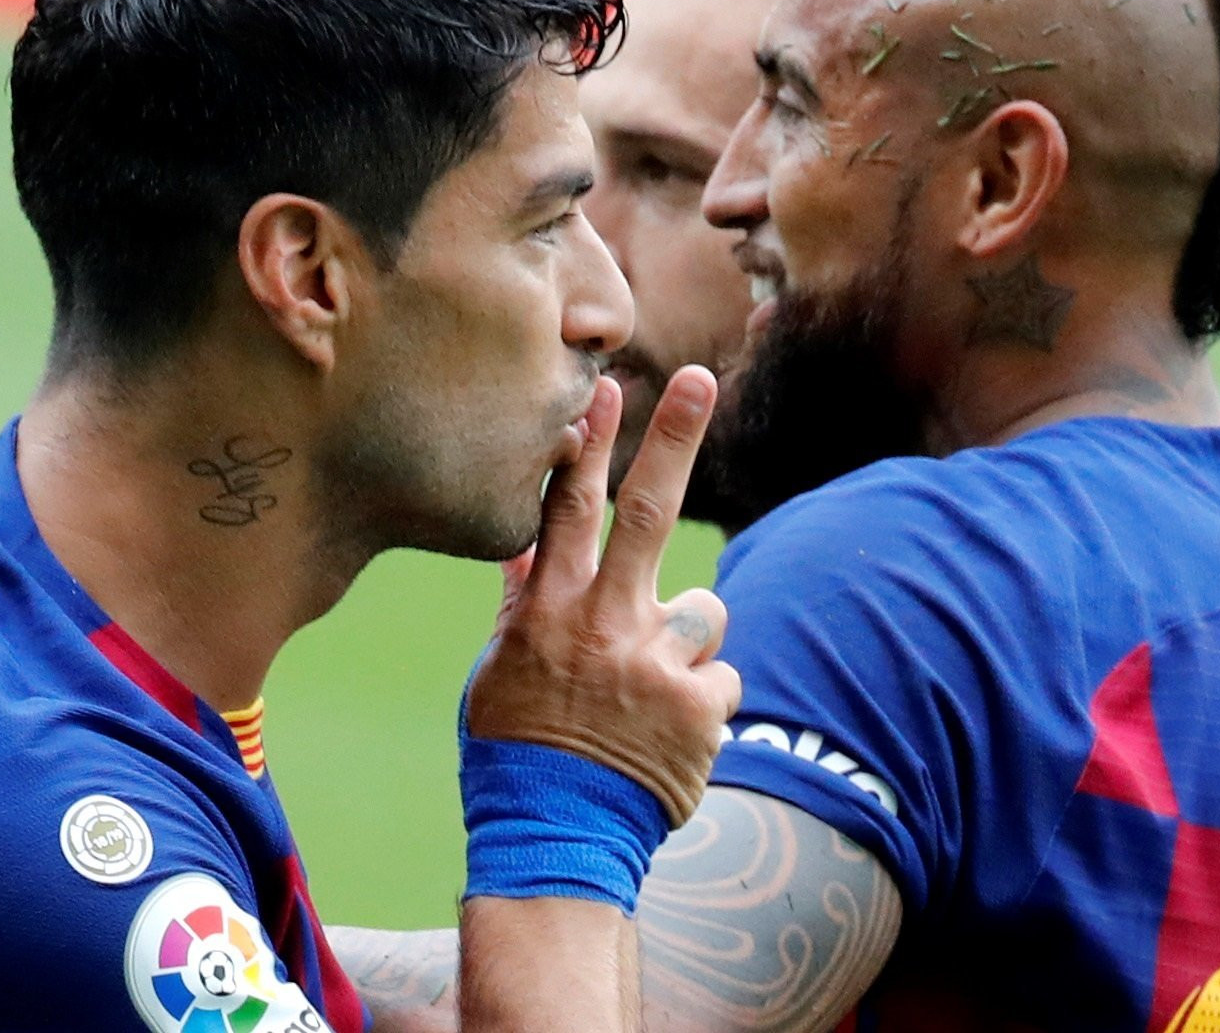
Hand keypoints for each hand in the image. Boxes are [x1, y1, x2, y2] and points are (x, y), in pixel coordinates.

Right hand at [466, 365, 741, 826]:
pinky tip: (667, 736)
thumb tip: (522, 539)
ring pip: (705, 609)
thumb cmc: (518, 750)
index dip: (585, 445)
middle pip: (646, 512)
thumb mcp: (497, 670)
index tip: (603, 387)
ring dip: (687, 641)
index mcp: (550, 612)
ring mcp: (655, 663)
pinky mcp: (701, 706)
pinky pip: (721, 677)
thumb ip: (523, 601)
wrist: (555, 842)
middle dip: (671, 438)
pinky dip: (702, 700)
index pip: (567, 511)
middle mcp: (603, 625)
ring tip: (648, 694)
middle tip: (695, 378)